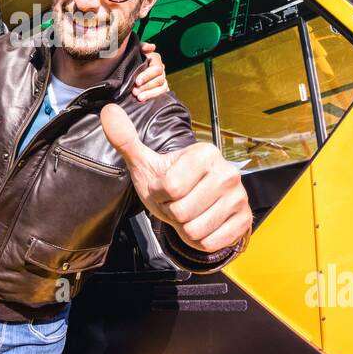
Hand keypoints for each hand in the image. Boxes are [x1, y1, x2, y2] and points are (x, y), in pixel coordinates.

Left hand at [100, 104, 251, 252]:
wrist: (198, 205)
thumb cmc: (169, 183)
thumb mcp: (145, 163)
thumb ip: (126, 140)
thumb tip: (108, 110)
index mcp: (205, 153)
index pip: (170, 187)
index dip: (160, 194)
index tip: (165, 188)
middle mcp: (228, 172)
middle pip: (182, 211)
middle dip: (172, 213)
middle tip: (178, 203)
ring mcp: (239, 197)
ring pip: (195, 230)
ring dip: (184, 228)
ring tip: (189, 214)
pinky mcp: (244, 220)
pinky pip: (210, 243)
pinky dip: (200, 241)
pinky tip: (202, 225)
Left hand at [131, 41, 168, 101]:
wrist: (129, 70)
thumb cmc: (133, 59)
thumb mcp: (136, 51)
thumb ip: (142, 47)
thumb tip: (151, 47)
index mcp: (155, 60)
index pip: (156, 68)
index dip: (147, 75)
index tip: (137, 81)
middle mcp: (161, 70)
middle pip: (159, 80)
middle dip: (147, 86)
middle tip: (135, 91)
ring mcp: (163, 80)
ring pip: (161, 88)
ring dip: (150, 94)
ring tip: (139, 98)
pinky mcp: (162, 89)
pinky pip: (163, 95)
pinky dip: (154, 97)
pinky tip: (146, 101)